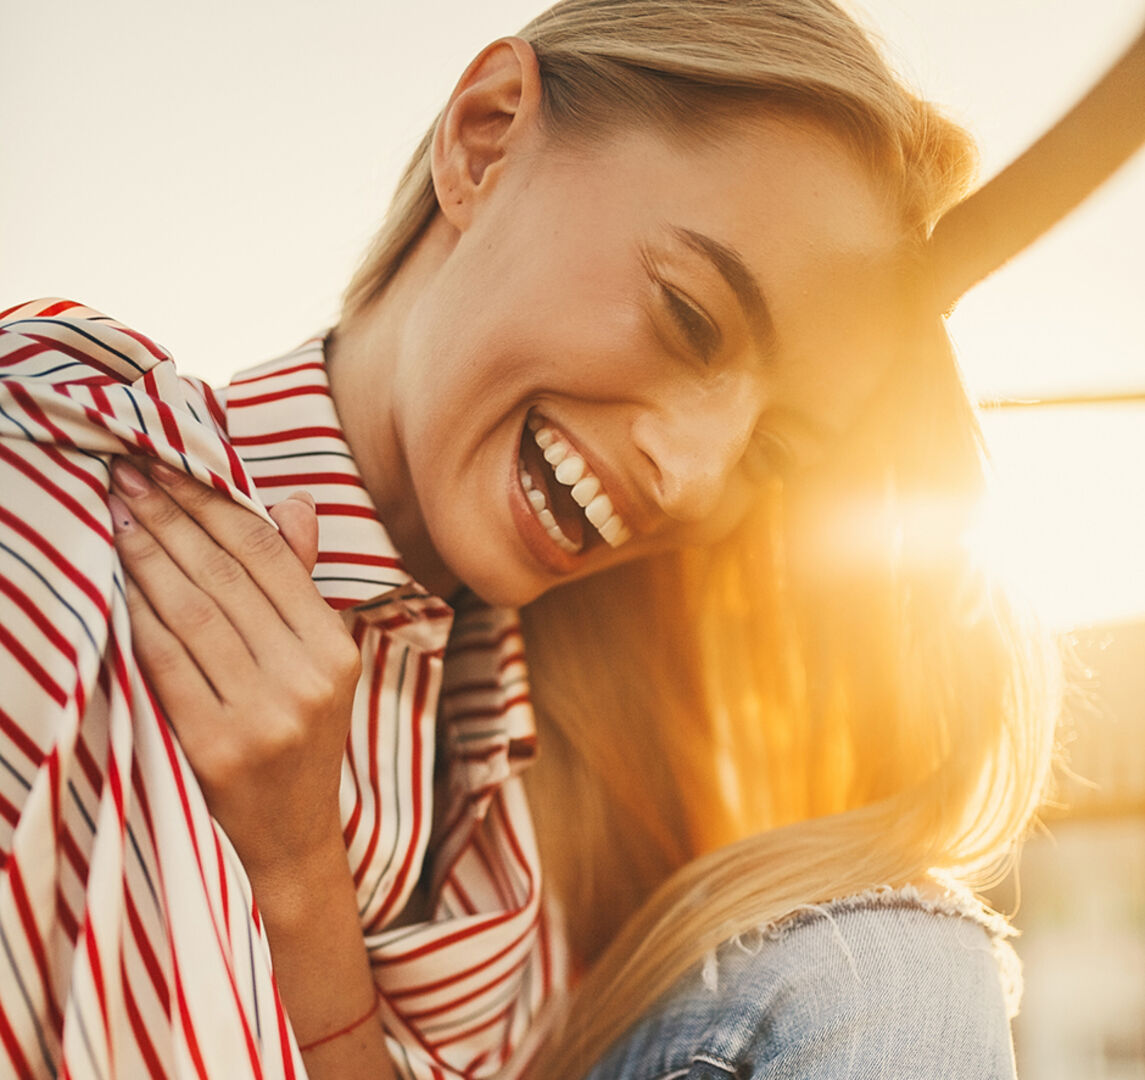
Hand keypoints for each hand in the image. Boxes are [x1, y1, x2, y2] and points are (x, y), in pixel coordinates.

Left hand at [108, 457, 361, 880]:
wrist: (293, 836)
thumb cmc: (301, 737)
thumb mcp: (319, 662)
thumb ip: (300, 582)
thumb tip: (293, 503)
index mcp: (333, 649)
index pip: (267, 556)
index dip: (214, 505)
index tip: (170, 468)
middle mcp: (306, 678)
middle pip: (224, 575)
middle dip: (170, 516)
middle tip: (128, 473)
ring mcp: (262, 714)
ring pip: (192, 610)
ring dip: (147, 554)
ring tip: (118, 512)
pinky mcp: (215, 745)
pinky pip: (166, 660)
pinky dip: (139, 612)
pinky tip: (120, 578)